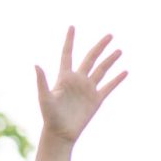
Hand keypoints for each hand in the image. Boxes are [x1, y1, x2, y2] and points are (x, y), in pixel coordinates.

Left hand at [37, 28, 125, 143]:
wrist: (60, 134)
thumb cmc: (50, 116)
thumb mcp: (44, 98)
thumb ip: (42, 81)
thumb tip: (35, 64)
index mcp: (64, 77)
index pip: (68, 54)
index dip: (70, 41)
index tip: (72, 27)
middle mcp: (77, 81)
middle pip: (90, 59)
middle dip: (99, 47)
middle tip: (109, 35)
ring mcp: (88, 89)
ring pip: (101, 70)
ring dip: (110, 60)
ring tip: (119, 50)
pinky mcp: (96, 100)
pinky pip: (109, 87)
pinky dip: (117, 79)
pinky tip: (125, 72)